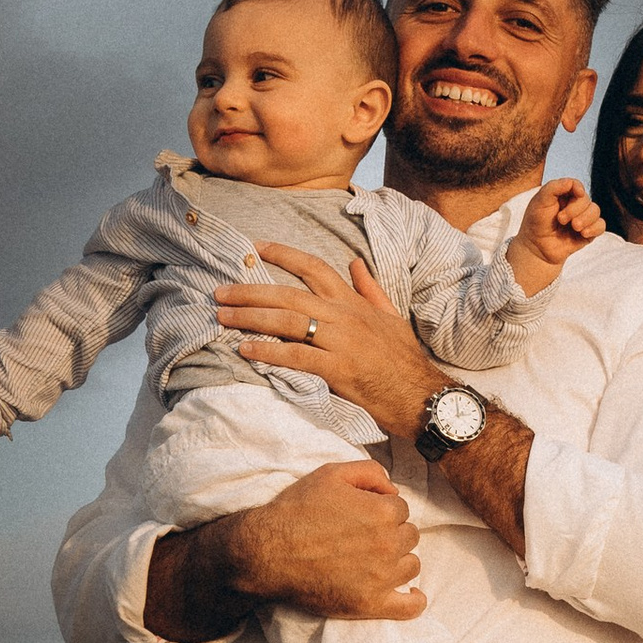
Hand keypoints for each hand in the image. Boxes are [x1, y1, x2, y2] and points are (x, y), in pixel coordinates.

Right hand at [148, 459, 426, 642]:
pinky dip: (414, 600)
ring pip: (410, 566)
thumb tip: (394, 488)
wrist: (266, 552)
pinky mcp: (370, 604)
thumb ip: (370, 472)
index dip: (381, 510)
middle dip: (390, 533)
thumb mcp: (330, 474)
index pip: (401, 508)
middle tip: (361, 537)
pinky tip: (410, 594)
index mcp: (383, 512)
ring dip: (397, 561)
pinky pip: (410, 607)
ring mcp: (381, 577)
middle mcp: (388, 544)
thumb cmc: (296, 510)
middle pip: (409, 536)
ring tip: (372, 560)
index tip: (361, 516)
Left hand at [215, 242, 442, 439]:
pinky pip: (296, 356)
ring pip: (287, 321)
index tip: (255, 247)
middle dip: (250, 290)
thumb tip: (355, 263)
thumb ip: (370, 288)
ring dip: (250, 318)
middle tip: (220, 292)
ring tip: (222, 317)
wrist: (421, 395)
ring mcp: (341, 341)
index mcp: (353, 302)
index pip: (314, 267)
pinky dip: (268, 351)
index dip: (283, 254)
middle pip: (289, 294)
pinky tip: (246, 349)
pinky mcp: (338, 369)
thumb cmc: (404, 359)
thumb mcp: (391, 316)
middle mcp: (344, 315)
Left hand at [508, 178, 606, 283]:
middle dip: (575, 209)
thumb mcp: (540, 201)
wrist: (537, 248)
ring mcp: (583, 218)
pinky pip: (601, 226)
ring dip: (586, 218)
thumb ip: (554, 187)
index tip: (577, 194)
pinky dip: (594, 228)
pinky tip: (583, 233)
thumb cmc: (536, 223)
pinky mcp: (588, 232)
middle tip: (561, 219)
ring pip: (595, 211)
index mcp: (563, 194)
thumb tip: (574, 184)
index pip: (577, 186)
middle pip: (586, 200)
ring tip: (574, 227)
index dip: (578, 189)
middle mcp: (574, 205)